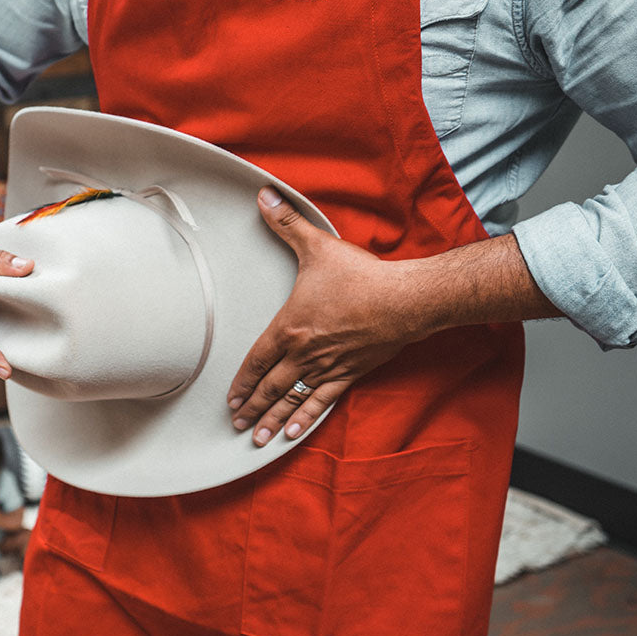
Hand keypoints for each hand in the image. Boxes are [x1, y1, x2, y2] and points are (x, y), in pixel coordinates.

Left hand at [226, 187, 428, 445]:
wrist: (406, 299)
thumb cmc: (360, 275)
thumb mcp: (317, 246)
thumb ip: (286, 223)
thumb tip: (263, 196)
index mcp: (290, 327)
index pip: (257, 360)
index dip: (242, 381)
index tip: (230, 398)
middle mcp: (304, 352)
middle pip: (271, 386)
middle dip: (252, 407)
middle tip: (237, 424)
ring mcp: (328, 366)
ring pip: (293, 399)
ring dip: (273, 419)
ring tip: (257, 439)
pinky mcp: (351, 373)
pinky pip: (323, 402)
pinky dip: (307, 419)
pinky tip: (295, 433)